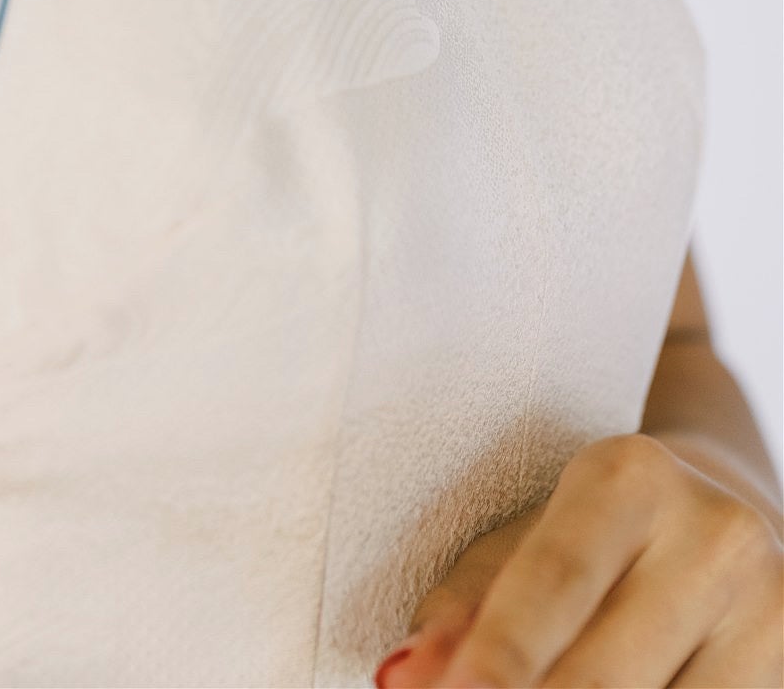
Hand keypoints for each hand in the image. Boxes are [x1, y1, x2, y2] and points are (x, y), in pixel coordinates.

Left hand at [373, 433, 783, 687]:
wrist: (723, 521)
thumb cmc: (591, 536)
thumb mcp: (524, 541)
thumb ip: (462, 610)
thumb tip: (400, 679)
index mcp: (631, 479)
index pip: (555, 581)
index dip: (500, 656)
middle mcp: (716, 536)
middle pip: (605, 675)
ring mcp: (770, 613)